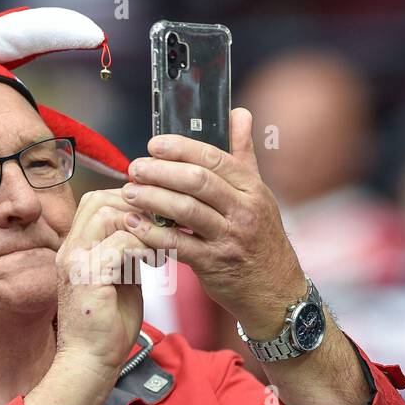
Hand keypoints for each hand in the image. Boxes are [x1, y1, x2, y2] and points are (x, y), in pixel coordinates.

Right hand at [53, 189, 148, 379]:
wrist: (90, 363)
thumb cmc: (107, 327)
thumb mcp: (119, 280)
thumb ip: (126, 254)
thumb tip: (148, 234)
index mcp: (75, 249)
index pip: (95, 202)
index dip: (127, 202)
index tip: (156, 218)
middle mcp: (70, 250)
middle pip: (99, 200)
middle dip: (136, 207)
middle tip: (163, 225)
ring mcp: (75, 263)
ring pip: (109, 215)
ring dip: (142, 226)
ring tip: (160, 244)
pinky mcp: (88, 278)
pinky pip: (121, 244)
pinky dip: (143, 248)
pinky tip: (156, 262)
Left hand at [120, 107, 305, 336]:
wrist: (275, 291)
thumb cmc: (261, 239)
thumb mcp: (259, 195)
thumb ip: (243, 154)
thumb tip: (239, 112)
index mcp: (252, 189)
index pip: (214, 159)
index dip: (181, 149)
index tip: (153, 144)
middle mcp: (244, 210)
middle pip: (197, 181)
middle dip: (160, 171)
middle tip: (134, 168)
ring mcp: (229, 238)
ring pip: (185, 210)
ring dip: (151, 199)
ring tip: (128, 192)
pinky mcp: (214, 264)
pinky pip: (178, 245)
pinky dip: (152, 234)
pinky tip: (133, 225)